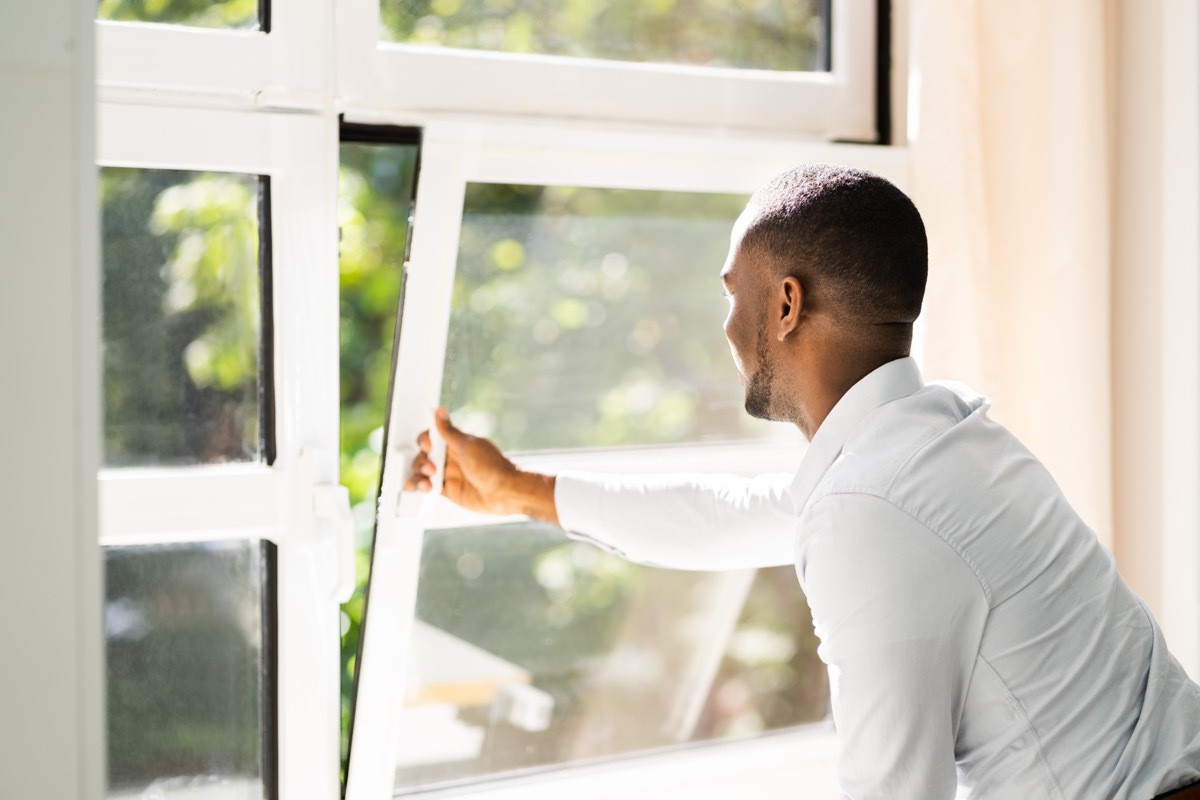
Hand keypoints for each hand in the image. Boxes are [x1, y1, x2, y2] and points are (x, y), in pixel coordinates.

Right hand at [403, 408, 558, 524]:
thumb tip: (439, 411)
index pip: (432, 437)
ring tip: (427, 484)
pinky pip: (427, 486)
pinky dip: (419, 486)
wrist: (505, 492)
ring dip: (418, 475)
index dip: (425, 441)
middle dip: (421, 461)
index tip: (428, 446)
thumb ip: (449, 432)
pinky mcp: (448, 490)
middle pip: (424, 455)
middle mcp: (451, 457)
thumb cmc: (491, 467)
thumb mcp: (467, 446)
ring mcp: (449, 474)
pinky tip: (418, 487)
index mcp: (456, 443)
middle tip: (432, 468)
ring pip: (422, 471)